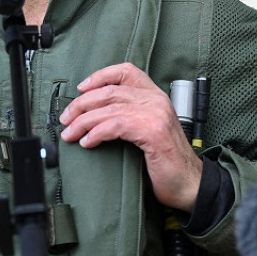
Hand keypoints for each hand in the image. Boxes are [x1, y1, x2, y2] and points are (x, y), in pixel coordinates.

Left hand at [59, 63, 203, 211]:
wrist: (190, 184)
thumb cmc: (167, 161)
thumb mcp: (149, 129)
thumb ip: (130, 115)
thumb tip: (94, 114)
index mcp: (155, 95)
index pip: (126, 71)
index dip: (100, 76)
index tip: (81, 89)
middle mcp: (156, 100)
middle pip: (110, 91)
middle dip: (82, 104)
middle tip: (66, 119)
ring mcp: (155, 114)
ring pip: (109, 108)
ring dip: (83, 121)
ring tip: (70, 133)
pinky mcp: (152, 131)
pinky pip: (116, 125)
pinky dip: (97, 133)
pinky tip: (87, 142)